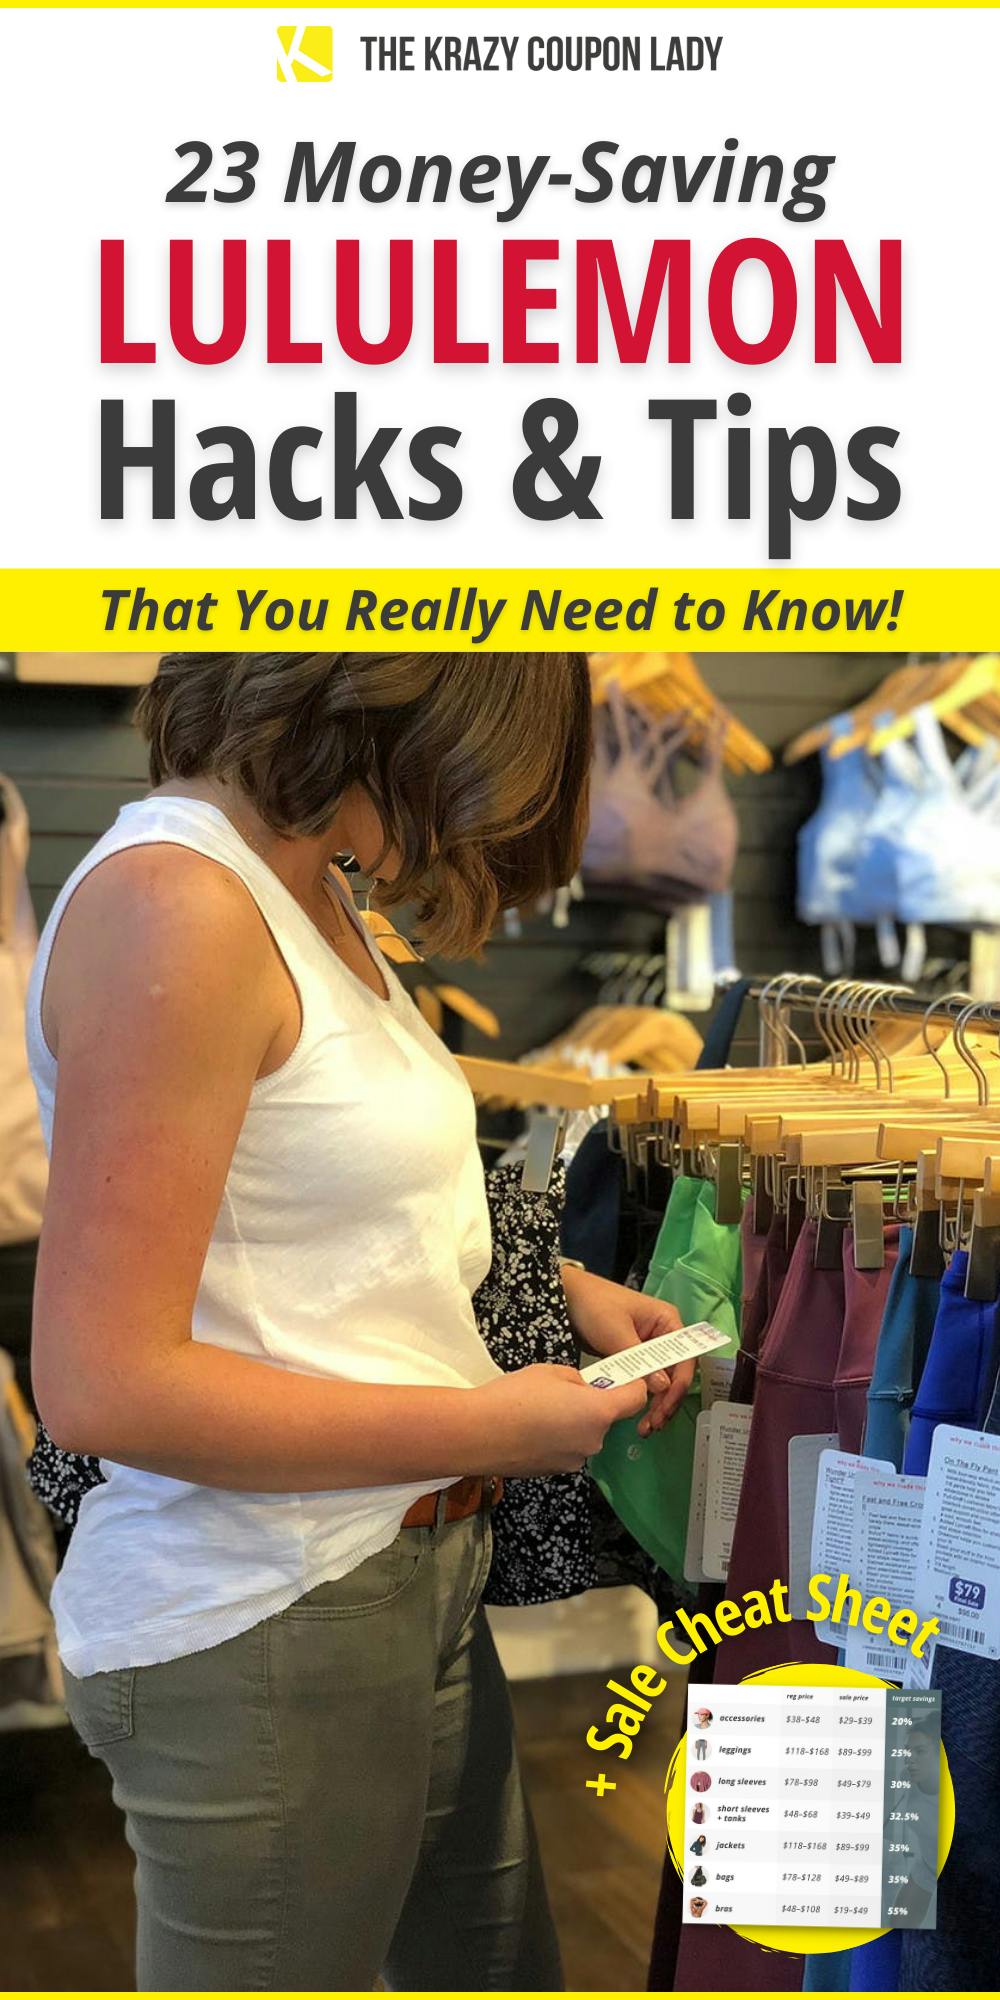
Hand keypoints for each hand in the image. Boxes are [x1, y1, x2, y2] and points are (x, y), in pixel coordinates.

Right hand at [474, 1364, 647, 1474]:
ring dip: (573, 1424)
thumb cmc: (514, 1396)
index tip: (618, 1378)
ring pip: (584, 1435)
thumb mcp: (551, 1372)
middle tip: (561, 1392)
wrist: (477, 1434)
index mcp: (599, 1412)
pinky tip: (530, 1430)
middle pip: (606, 1419)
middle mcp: (594, 1441)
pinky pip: (566, 1449)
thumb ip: (578, 1381)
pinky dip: (556, 1440)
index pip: (636, 1399)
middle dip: (591, 1405)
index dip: (631, 1385)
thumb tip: (582, 1390)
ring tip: (539, 1412)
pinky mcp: (555, 1472)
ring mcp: (575, 1461)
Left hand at [560, 1266, 693, 1435]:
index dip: (678, 1386)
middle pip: (674, 1374)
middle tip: (654, 1424)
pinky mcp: (632, 1357)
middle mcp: (663, 1336)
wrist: (565, 1296)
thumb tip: (662, 1388)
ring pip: (659, 1381)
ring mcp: (648, 1348)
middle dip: (666, 1401)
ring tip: (646, 1426)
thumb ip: (639, 1361)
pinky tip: (636, 1415)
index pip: (684, 1359)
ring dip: (655, 1404)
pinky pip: (643, 1381)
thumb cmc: (595, 1305)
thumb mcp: (617, 1333)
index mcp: (667, 1322)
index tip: (665, 1408)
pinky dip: (641, 1397)